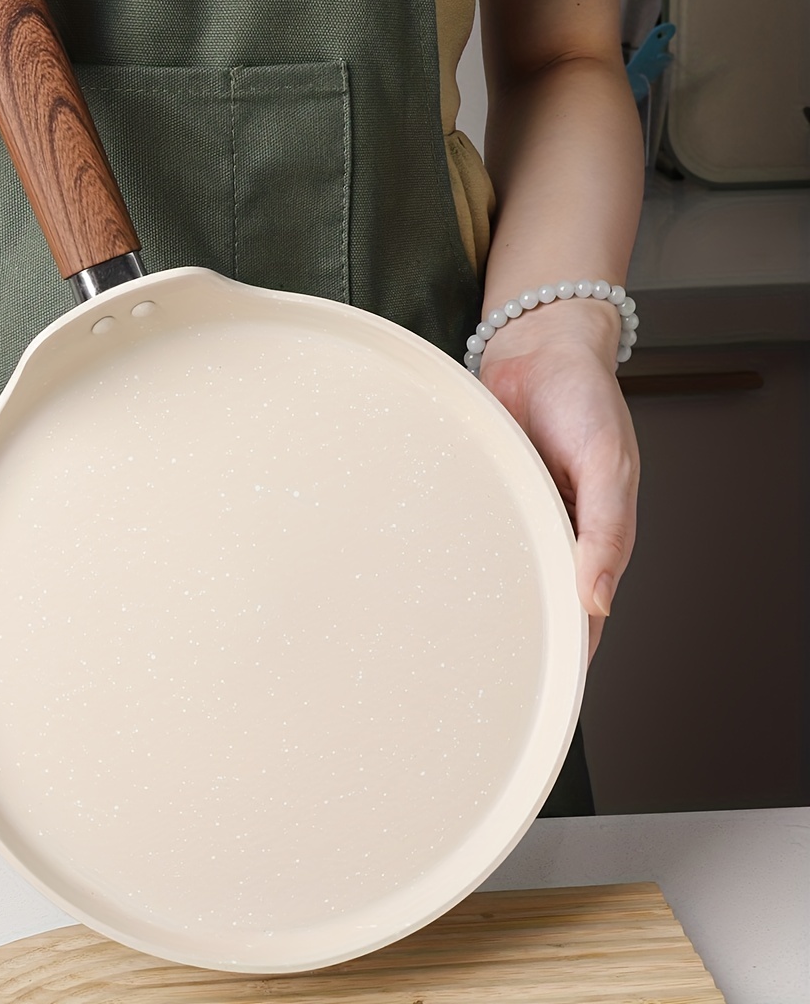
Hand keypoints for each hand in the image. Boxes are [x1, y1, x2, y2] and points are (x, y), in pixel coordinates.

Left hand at [477, 301, 639, 662]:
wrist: (539, 345)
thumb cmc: (584, 399)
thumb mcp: (610, 466)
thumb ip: (607, 531)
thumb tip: (599, 598)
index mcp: (593, 536)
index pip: (584, 611)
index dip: (568, 652)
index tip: (547, 692)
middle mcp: (550, 531)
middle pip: (532, 598)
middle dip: (512, 636)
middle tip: (481, 678)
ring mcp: (513, 512)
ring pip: (495, 570)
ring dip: (475, 599)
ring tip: (445, 642)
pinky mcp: (480, 490)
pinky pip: (465, 530)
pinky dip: (451, 553)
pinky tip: (428, 576)